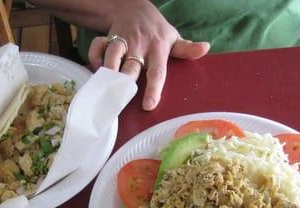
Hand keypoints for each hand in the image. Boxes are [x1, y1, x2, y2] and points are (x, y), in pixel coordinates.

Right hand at [87, 1, 209, 110]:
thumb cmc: (156, 30)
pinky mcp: (108, 37)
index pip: (157, 72)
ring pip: (112, 55)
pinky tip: (96, 70)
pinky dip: (94, 58)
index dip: (153, 90)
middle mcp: (139, 46)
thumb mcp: (174, 38)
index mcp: (158, 49)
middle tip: (120, 101)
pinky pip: (97, 47)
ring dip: (108, 71)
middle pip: (131, 67)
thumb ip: (187, 49)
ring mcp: (123, 41)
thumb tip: (205, 48)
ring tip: (105, 89)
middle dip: (125, 84)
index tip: (148, 106)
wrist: (133, 7)